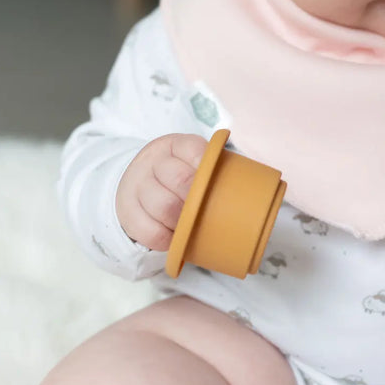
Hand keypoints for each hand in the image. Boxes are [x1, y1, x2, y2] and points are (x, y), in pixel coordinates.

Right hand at [116, 134, 207, 250]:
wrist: (136, 177)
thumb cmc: (178, 170)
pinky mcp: (128, 211)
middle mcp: (154, 162)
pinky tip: (175, 238)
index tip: (214, 178)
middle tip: (207, 209)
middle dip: (197, 197)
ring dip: (183, 221)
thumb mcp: (190, 158)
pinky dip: (165, 239)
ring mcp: (138, 186)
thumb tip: (256, 187)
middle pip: (179, 179)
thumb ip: (213, 166)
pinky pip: (147, 230)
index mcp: (175, 145)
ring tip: (192, 225)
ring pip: (162, 206)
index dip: (205, 163)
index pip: (192, 147)